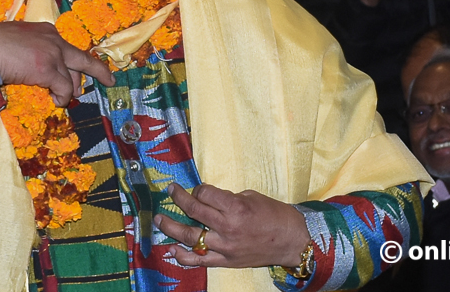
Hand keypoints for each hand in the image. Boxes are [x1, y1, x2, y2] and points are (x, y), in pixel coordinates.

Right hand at [0, 21, 114, 106]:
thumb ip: (29, 48)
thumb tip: (30, 63)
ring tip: (62, 100)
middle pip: (83, 58)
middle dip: (98, 70)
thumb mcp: (15, 39)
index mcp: (45, 30)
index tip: (83, 66)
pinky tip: (56, 102)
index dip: (74, 61)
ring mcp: (53, 54)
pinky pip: (63, 89)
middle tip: (109, 79)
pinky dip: (62, 98)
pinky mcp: (48, 69)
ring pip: (72, 78)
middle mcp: (53, 40)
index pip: (66, 48)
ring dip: (69, 91)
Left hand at [153, 183, 310, 267]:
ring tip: (159, 220)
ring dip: (171, 227)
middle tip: (170, 192)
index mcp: (235, 207)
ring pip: (190, 236)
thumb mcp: (252, 197)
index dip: (198, 188)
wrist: (291, 240)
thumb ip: (228, 198)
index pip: (204, 193)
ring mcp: (225, 246)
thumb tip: (209, 198)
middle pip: (193, 210)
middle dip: (178, 199)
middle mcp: (227, 227)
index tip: (197, 188)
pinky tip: (172, 249)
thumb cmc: (274, 215)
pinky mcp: (226, 261)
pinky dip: (183, 255)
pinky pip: (200, 260)